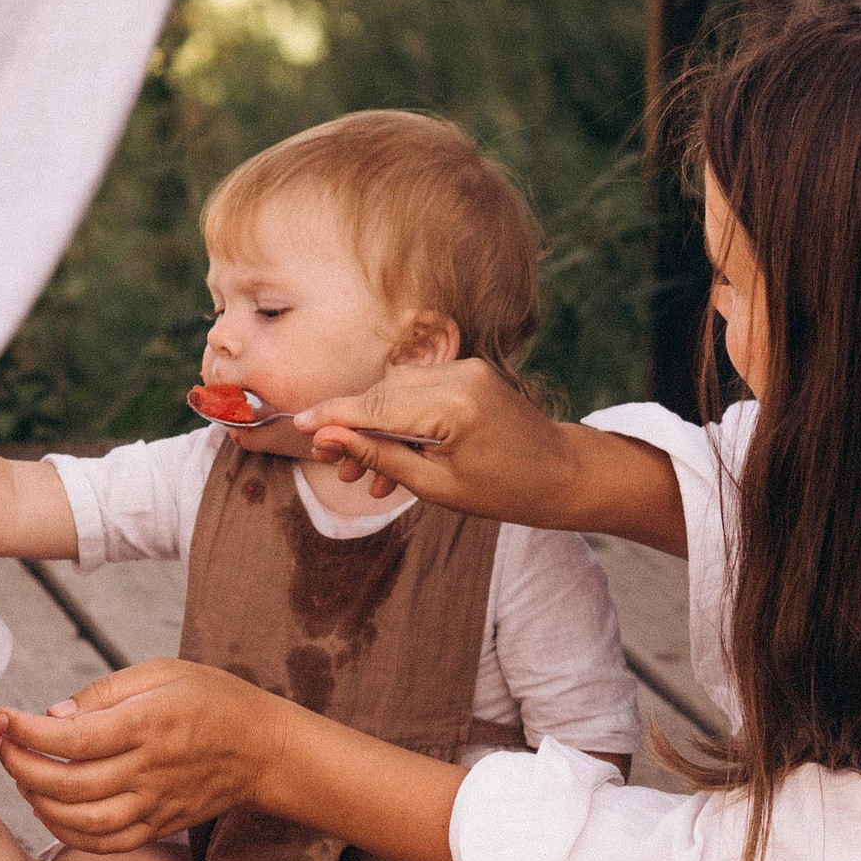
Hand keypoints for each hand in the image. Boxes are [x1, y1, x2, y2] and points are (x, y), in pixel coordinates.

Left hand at [0, 660, 285, 851]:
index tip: (1, 717)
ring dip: (39, 801)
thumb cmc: (214, 700)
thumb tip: (54, 714)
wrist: (266, 749)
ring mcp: (155, 804)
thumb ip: (106, 691)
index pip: (74, 737)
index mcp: (149, 724)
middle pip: (70, 782)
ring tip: (20, 775)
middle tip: (0, 744)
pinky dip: (68, 834)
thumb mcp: (164, 672)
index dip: (28, 731)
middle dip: (20, 765)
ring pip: (83, 821)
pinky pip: (106, 844)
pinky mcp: (160, 826)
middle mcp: (149, 769)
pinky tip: (48, 811)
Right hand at [294, 360, 565, 507]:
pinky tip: (388, 454)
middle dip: (348, 425)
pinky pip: (418, 390)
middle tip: (326, 459)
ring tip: (356, 470)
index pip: (374, 405)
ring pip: (395, 390)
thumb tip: (330, 440)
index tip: (296, 425)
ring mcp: (466, 370)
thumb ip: (380, 456)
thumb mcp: (437, 486)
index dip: (331, 416)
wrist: (563, 474)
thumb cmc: (506, 491)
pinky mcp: (469, 373)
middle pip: (381, 393)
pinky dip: (398, 417)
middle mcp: (459, 377)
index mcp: (453, 407)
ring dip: (372, 424)